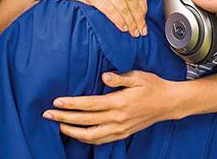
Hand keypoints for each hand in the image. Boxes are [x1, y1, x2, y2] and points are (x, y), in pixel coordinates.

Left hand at [43, 71, 173, 144]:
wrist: (168, 103)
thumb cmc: (152, 86)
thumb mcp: (138, 76)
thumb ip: (119, 77)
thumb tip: (104, 77)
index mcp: (120, 103)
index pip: (90, 104)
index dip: (71, 104)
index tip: (56, 101)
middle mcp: (118, 118)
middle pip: (85, 121)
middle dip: (64, 118)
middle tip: (47, 114)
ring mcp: (120, 129)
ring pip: (91, 135)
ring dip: (72, 131)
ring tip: (58, 125)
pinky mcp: (122, 134)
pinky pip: (101, 140)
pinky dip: (86, 138)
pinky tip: (76, 134)